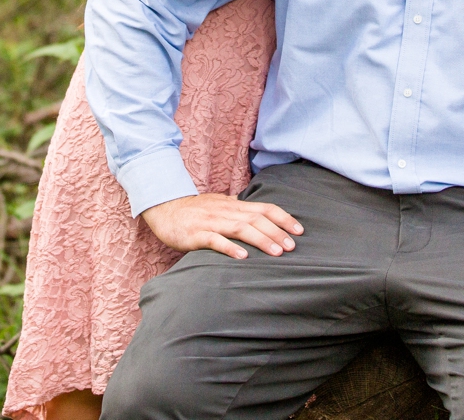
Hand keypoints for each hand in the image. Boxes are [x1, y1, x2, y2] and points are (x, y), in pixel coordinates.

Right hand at [140, 193, 303, 259]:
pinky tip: (243, 257)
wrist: (164, 208)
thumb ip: (240, 210)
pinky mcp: (195, 234)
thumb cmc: (194, 210)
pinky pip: (214, 240)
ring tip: (277, 252)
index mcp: (234, 205)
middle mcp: (225, 211)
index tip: (299, 231)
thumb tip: (261, 215)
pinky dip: (230, 247)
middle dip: (276, 232)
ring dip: (261, 239)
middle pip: (256, 219)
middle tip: (292, 247)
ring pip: (240, 228)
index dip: (283, 218)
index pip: (264, 208)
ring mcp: (210, 222)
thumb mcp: (220, 205)